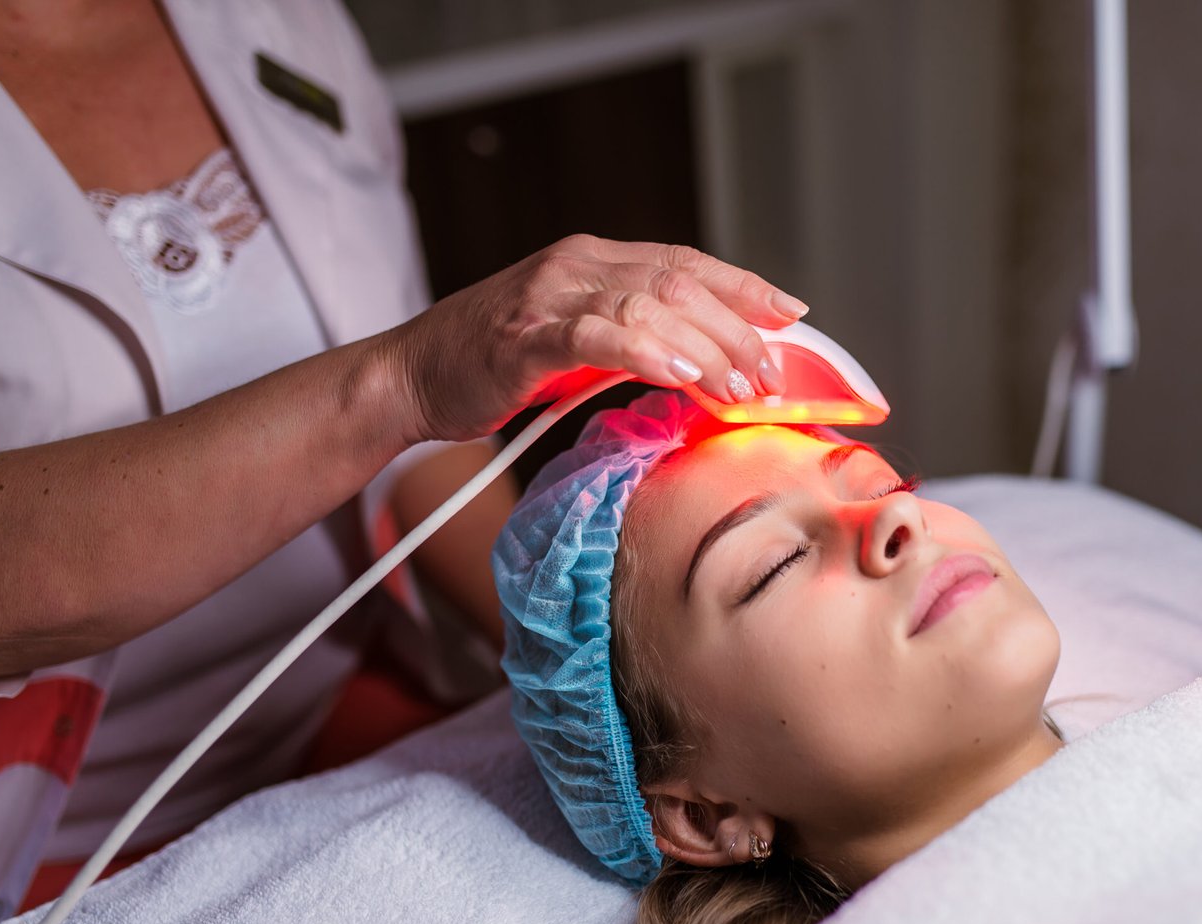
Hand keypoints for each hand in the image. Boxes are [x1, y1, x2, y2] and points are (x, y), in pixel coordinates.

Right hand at [386, 234, 808, 442]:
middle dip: (737, 328)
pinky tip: (681, 374)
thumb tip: (706, 367)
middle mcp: (576, 265)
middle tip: (771, 372)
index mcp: (593, 260)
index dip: (743, 285)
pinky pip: (597, 334)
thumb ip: (633, 341)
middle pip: (679, 282)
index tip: (791, 312)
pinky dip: (648, 351)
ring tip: (740, 385)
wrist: (410, 376)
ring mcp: (550, 296)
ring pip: (649, 303)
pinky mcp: (524, 336)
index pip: (685, 262)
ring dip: (706, 347)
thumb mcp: (577, 343)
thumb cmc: (495, 365)